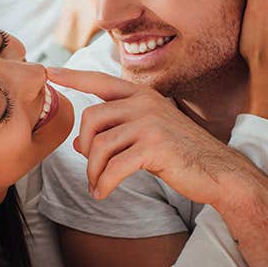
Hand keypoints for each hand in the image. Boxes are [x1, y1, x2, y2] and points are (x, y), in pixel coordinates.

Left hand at [47, 67, 263, 206]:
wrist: (218, 171)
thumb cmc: (181, 153)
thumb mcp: (146, 135)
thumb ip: (115, 132)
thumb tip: (80, 144)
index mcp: (142, 94)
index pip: (99, 81)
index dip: (72, 77)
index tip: (48, 72)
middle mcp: (144, 102)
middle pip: (91, 117)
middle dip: (85, 148)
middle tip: (92, 171)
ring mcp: (150, 123)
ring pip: (99, 144)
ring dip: (93, 171)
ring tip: (98, 186)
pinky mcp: (154, 147)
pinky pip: (114, 167)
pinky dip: (103, 184)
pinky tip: (103, 194)